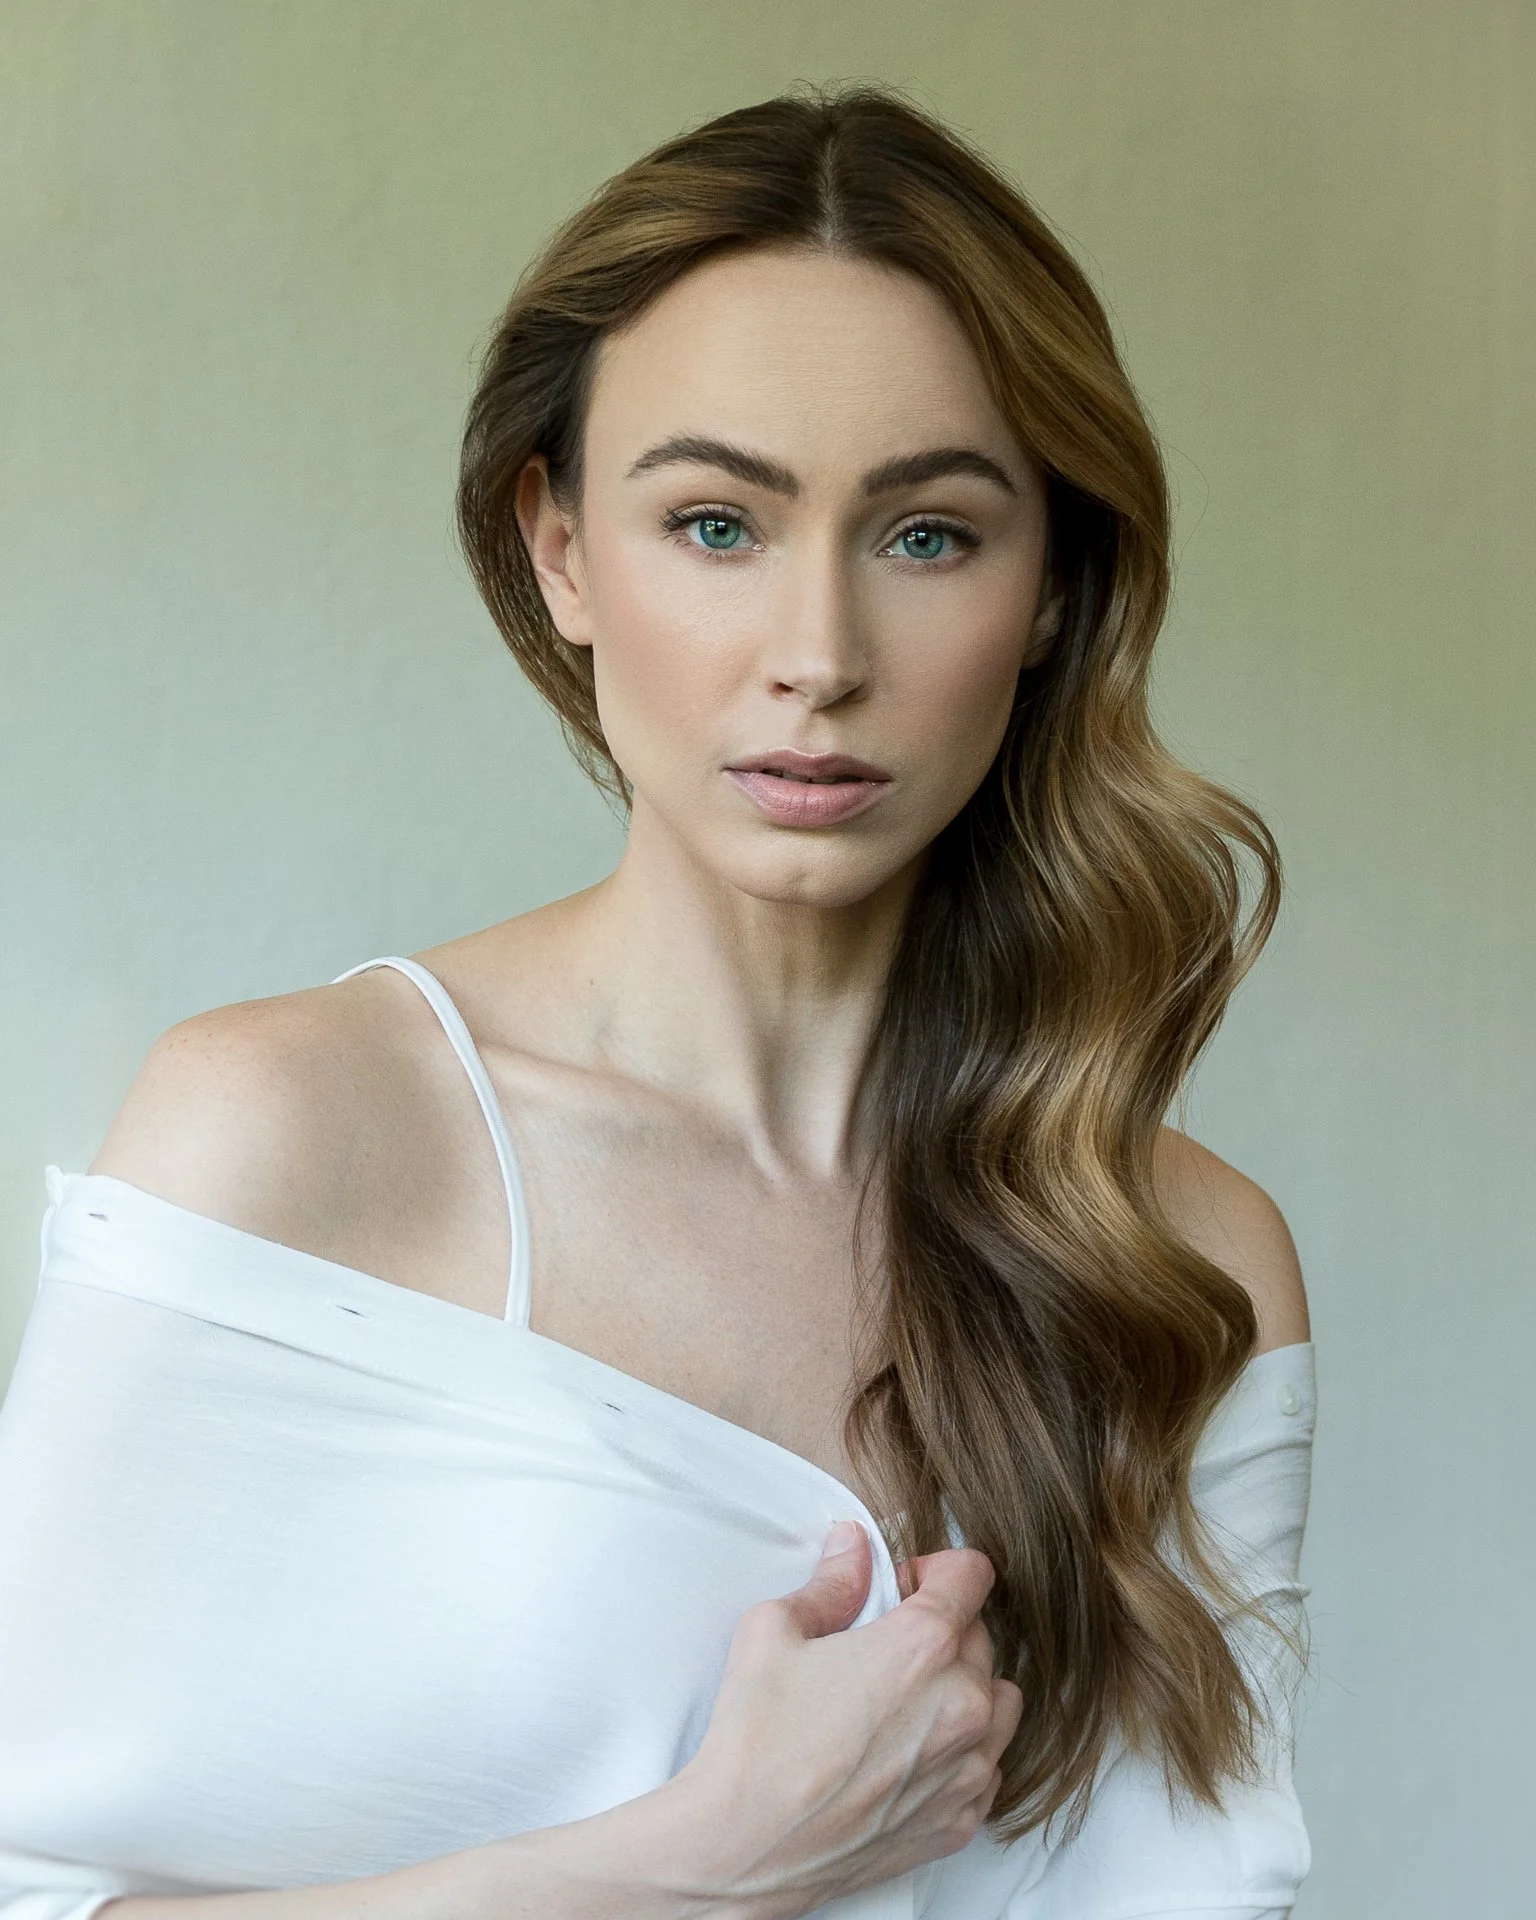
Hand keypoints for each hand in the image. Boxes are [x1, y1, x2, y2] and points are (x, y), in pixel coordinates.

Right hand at [672, 1520, 1022, 1917]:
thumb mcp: (774, 1629)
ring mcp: (967, 1769)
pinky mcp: (959, 1820)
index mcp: (923, 1646)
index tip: (904, 1587)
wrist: (744, 1846)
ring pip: (1000, 1701)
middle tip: (886, 1646)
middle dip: (941, 1629)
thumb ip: (831, 1581)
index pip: (973, 1573)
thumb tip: (854, 1549)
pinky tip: (911, 1752)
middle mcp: (961, 1705)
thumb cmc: (756, 1742)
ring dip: (965, 1689)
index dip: (935, 1570)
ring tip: (909, 1700)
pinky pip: (989, 1766)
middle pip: (982, 1635)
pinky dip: (963, 1752)